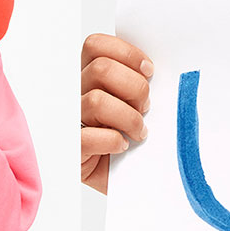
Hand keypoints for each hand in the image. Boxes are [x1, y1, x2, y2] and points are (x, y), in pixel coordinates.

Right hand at [81, 33, 153, 194]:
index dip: (126, 54)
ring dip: (128, 118)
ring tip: (140, 132)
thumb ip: (139, 83)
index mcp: (90, 79)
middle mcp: (75, 95)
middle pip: (100, 69)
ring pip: (96, 101)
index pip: (95, 45)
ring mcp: (70, 122)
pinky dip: (113, 141)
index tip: (149, 71)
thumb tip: (159, 69)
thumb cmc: (135, 143)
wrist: (129, 185)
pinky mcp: (70, 150)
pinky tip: (122, 147)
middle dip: (133, 88)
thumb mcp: (137, 107)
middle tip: (146, 107)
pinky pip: (88, 137)